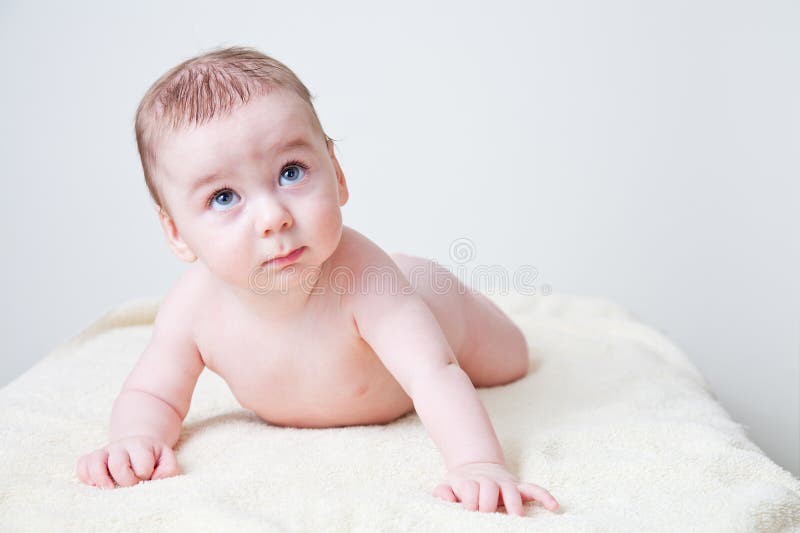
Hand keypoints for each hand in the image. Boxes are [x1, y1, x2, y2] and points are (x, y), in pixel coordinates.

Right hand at [76, 435, 178, 488]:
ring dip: (101, 479)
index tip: (147, 476)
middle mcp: (121, 446)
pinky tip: (95, 484)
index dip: (144, 475)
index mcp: (141, 445)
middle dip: (125, 480)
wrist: (139, 444)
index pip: (142, 465)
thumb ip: (168, 469)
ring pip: (95, 461)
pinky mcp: (93, 457)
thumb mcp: (166, 459)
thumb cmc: (153, 457)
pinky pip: (82, 464)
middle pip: (118, 464)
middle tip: (131, 483)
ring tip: (109, 488)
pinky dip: (85, 476)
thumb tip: (156, 478)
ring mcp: (105, 451)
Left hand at [432, 462, 558, 515]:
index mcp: (472, 481)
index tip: (468, 509)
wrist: (476, 465)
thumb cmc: (463, 483)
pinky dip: (544, 496)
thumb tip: (446, 497)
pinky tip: (554, 507)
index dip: (469, 501)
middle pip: (490, 488)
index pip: (471, 489)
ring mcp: (506, 484)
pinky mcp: (518, 487)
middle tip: (486, 514)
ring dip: (514, 503)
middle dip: (487, 503)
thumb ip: (443, 491)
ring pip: (512, 490)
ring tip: (516, 517)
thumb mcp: (449, 484)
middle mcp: (490, 481)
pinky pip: (534, 489)